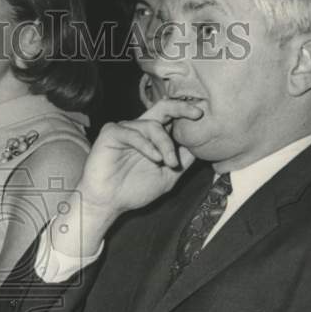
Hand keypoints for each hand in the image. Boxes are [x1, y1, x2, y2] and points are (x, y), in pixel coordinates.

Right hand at [77, 100, 198, 226]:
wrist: (109, 203)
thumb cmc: (134, 190)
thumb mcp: (168, 177)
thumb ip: (183, 161)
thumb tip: (200, 146)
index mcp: (152, 137)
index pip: (171, 117)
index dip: (186, 113)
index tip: (201, 117)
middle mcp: (139, 129)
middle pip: (162, 108)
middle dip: (181, 108)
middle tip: (196, 114)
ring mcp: (125, 130)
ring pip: (152, 126)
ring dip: (165, 144)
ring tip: (170, 163)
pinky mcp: (111, 134)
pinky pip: (133, 133)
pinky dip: (147, 145)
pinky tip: (155, 158)